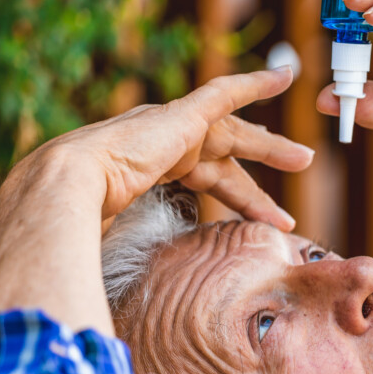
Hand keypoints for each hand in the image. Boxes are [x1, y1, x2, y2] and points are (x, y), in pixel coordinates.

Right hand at [22, 68, 311, 228]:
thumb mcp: (126, 236)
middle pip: (228, 158)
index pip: (208, 179)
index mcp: (153, 166)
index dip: (240, 198)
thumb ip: (142, 249)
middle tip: (291, 188)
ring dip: (272, 146)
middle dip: (261, 174)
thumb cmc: (84, 219)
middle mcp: (165, 141)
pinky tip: (284, 76)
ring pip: (237, 134)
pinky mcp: (184, 114)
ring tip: (304, 158)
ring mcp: (174, 125)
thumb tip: (138, 297)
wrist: (68, 187)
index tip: (262, 219)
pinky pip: (227, 93)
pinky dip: (256, 83)